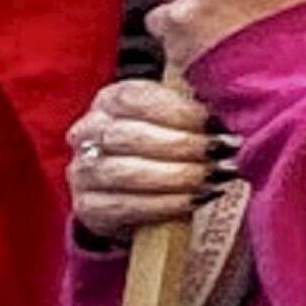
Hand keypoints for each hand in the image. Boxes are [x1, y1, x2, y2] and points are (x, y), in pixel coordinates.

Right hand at [66, 74, 219, 242]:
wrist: (135, 191)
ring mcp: (82, 171)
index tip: (213, 121)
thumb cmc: (164, 144)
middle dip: (181, 145)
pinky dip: (165, 204)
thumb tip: (222, 113)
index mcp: (110, 100)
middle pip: (129, 136)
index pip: (134, 97)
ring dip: (176, 176)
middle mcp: (88, 132)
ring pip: (125, 172)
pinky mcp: (88, 207)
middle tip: (221, 152)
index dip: (176, 110)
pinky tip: (195, 200)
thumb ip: (193, 107)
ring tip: (213, 177)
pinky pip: (126, 206)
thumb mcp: (176, 117)